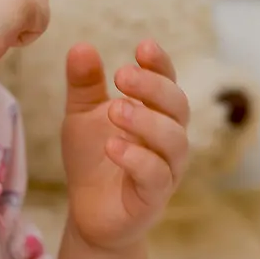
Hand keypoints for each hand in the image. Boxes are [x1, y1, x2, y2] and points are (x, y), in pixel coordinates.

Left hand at [60, 40, 188, 250]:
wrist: (87, 213)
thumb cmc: (93, 158)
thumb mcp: (81, 115)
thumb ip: (84, 83)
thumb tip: (81, 46)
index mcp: (154, 113)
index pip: (168, 82)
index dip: (161, 64)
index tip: (143, 46)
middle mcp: (167, 138)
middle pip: (178, 106)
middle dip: (154, 87)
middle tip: (123, 75)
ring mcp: (165, 169)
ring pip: (174, 141)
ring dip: (147, 121)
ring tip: (116, 109)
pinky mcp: (153, 198)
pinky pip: (157, 176)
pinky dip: (137, 159)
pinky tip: (113, 147)